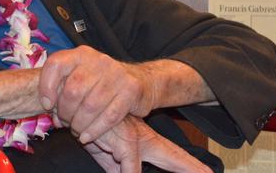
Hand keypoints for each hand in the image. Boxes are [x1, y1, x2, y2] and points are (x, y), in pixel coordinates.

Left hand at [38, 46, 154, 143]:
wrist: (141, 80)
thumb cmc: (102, 82)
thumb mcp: (82, 75)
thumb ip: (64, 86)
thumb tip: (48, 109)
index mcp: (81, 54)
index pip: (56, 64)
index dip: (46, 86)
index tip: (47, 105)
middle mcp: (98, 60)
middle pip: (73, 90)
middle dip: (65, 112)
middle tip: (65, 123)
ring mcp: (116, 74)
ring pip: (90, 106)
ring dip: (79, 124)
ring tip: (76, 131)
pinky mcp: (131, 89)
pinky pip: (109, 116)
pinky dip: (95, 130)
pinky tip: (87, 137)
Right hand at [82, 116, 210, 172]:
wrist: (76, 108)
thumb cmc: (91, 128)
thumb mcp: (105, 150)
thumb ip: (118, 166)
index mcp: (143, 142)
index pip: (172, 156)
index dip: (190, 166)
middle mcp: (145, 139)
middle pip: (175, 156)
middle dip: (193, 167)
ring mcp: (138, 139)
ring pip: (161, 162)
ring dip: (180, 165)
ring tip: (200, 172)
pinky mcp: (127, 142)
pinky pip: (131, 170)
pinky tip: (122, 158)